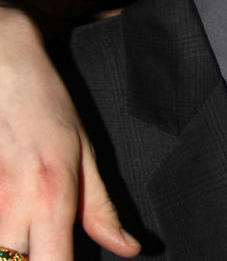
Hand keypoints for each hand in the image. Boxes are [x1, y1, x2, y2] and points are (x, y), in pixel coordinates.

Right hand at [0, 7, 140, 259]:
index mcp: (52, 199)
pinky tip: (12, 230)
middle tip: (51, 249)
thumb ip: (101, 208)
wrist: (1, 69)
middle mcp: (10, 210)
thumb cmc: (46, 108)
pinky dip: (0, 237)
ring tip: (31, 241)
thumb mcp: (84, 153)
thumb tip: (128, 248)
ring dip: (14, 251)